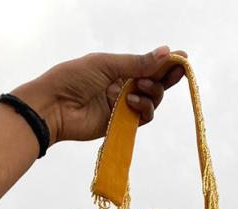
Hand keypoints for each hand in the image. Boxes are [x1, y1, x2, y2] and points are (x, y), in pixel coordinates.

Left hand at [14, 46, 187, 144]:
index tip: (183, 60)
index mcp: (119, 69)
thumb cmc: (74, 78)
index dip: (167, 64)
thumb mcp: (107, 64)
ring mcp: (123, 107)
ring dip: (152, 94)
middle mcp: (124, 87)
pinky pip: (143, 117)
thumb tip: (166, 53)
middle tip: (166, 74)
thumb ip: (137, 63)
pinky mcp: (120, 125)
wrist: (54, 106)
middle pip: (156, 85)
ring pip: (152, 102)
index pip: (149, 66)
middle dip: (163, 79)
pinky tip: (131, 102)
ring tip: (138, 89)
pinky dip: (143, 109)